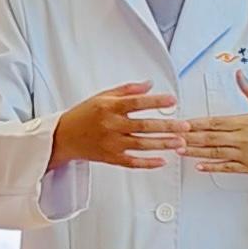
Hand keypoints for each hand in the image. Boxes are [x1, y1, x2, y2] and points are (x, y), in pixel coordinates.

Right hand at [48, 81, 186, 170]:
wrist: (63, 137)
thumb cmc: (83, 115)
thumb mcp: (102, 96)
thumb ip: (127, 90)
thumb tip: (149, 85)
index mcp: (109, 108)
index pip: (136, 103)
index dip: (155, 101)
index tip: (172, 100)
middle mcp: (111, 126)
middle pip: (143, 126)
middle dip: (167, 126)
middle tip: (184, 126)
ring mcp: (111, 144)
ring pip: (141, 145)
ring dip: (162, 144)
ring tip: (179, 142)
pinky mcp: (110, 158)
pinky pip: (132, 162)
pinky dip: (147, 163)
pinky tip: (161, 161)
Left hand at [182, 69, 247, 182]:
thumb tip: (239, 73)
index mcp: (245, 122)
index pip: (215, 122)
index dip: (196, 123)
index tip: (182, 122)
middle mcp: (243, 139)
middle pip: (210, 138)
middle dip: (189, 137)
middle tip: (171, 136)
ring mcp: (245, 154)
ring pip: (215, 153)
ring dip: (195, 151)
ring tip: (178, 149)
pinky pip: (226, 168)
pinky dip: (212, 167)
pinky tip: (199, 166)